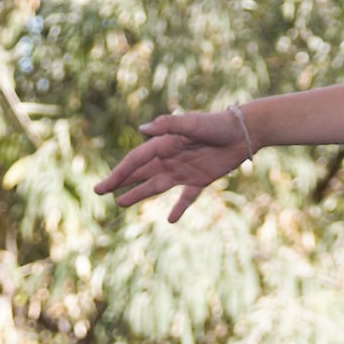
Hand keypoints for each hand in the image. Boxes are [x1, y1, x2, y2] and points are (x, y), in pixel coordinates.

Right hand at [97, 106, 257, 221]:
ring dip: (139, 194)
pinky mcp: (200, 180)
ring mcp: (184, 171)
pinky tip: (171, 220)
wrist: (243, 132)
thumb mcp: (192, 123)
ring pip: (156, 186)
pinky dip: (179, 208)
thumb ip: (169, 125)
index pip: (136, 161)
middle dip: (120, 182)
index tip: (104, 186)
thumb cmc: (216, 124)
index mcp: (164, 144)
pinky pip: (186, 197)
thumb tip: (143, 130)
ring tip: (121, 204)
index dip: (119, 173)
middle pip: (140, 173)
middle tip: (100, 191)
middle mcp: (170, 158)